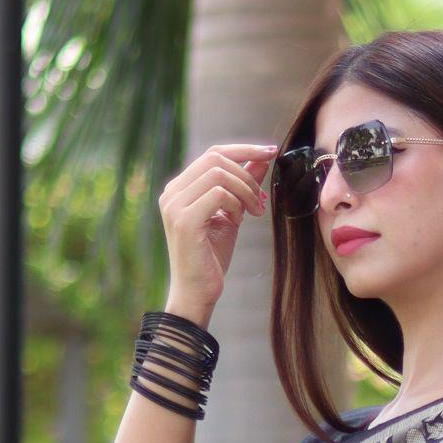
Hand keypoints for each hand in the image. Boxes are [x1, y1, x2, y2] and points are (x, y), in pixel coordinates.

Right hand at [156, 141, 276, 321]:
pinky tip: (241, 219)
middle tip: (261, 200)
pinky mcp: (184, 220)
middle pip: (216, 158)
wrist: (197, 292)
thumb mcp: (232, 214)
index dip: (244, 149)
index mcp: (179, 188)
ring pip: (219, 173)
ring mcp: (174, 205)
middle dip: (247, 174)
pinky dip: (236, 203)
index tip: (270, 152)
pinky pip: (218, 193)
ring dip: (245, 190)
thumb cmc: (211, 257)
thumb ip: (242, 186)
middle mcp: (172, 192)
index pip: (213, 153)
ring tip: (253, 212)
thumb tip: (261, 159)